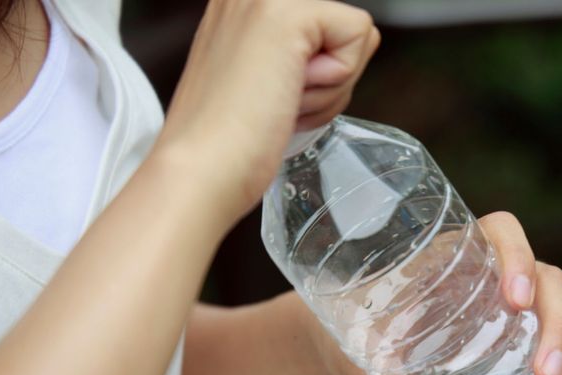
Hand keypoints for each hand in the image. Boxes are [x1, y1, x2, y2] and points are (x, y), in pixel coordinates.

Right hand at [151, 0, 379, 229]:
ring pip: (356, 34)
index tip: (277, 95)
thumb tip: (344, 48)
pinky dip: (335, 81)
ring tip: (280, 102)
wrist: (202, 170)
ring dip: (331, 86)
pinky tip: (290, 96)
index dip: (323, 71)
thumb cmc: (229, 144)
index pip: (327, 28)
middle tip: (280, 101)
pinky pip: (359, 35)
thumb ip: (298, 56)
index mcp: (245, 5)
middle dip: (332, 78)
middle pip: (346, 29)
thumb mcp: (266, 79)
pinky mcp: (288, 13)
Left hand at [316, 212, 561, 374]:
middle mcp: (494, 276)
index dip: (517, 257)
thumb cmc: (352, 329)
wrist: (348, 336)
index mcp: (455, 256)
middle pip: (549, 283)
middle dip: (555, 328)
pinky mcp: (525, 346)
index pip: (503, 232)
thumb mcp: (358, 360)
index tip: (515, 300)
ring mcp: (516, 311)